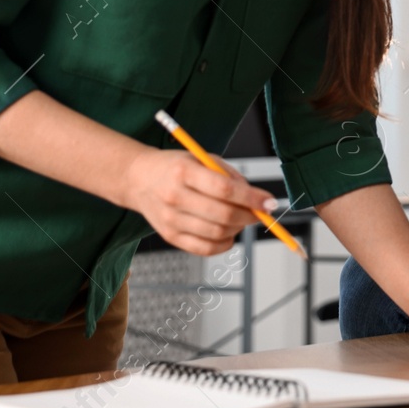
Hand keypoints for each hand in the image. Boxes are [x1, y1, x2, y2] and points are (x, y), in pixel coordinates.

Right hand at [121, 149, 275, 255]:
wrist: (138, 179)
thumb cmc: (176, 167)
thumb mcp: (202, 158)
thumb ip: (230, 176)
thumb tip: (257, 198)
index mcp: (184, 172)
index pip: (225, 189)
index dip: (252, 198)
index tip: (270, 202)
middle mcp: (175, 197)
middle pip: (222, 215)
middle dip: (250, 216)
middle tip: (261, 212)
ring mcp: (170, 220)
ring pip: (216, 233)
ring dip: (238, 229)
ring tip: (242, 218)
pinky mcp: (169, 236)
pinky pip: (204, 249)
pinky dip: (224, 244)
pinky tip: (229, 232)